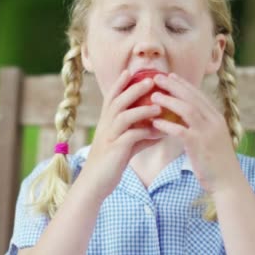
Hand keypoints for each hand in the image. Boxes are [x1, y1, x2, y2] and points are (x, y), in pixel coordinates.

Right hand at [80, 70, 162, 200]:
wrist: (95, 184)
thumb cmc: (110, 164)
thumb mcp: (125, 146)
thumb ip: (140, 136)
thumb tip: (159, 130)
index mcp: (106, 122)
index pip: (112, 97)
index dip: (120, 83)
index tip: (130, 71)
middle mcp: (105, 126)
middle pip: (118, 101)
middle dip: (134, 88)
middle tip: (151, 80)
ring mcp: (109, 137)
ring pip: (124, 115)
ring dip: (142, 108)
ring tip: (158, 106)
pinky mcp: (115, 150)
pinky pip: (131, 136)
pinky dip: (145, 132)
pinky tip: (159, 132)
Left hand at [150, 73, 237, 192]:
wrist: (228, 182)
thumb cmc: (216, 162)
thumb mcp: (212, 138)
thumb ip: (202, 125)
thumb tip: (186, 116)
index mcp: (216, 118)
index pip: (198, 95)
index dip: (183, 84)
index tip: (170, 76)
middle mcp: (214, 121)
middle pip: (192, 97)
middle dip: (174, 86)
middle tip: (157, 77)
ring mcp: (207, 132)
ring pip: (187, 109)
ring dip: (169, 101)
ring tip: (153, 96)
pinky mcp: (199, 145)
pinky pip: (180, 131)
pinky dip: (167, 124)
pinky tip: (155, 122)